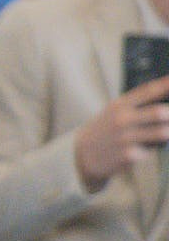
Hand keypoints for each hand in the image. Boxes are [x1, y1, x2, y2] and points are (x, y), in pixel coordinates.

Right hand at [74, 75, 168, 192]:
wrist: (81, 155)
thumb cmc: (104, 131)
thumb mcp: (113, 111)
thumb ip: (137, 104)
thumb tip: (165, 104)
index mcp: (120, 105)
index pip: (148, 91)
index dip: (166, 85)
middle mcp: (122, 119)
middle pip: (159, 112)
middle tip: (167, 118)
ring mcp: (125, 137)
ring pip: (162, 132)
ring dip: (166, 133)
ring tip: (162, 134)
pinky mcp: (128, 155)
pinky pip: (152, 150)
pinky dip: (153, 150)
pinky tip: (143, 150)